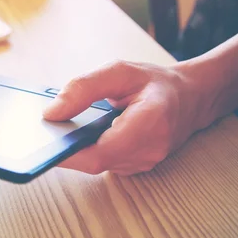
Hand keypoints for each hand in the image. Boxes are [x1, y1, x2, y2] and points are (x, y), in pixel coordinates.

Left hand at [43, 61, 209, 175]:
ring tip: (66, 129)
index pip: (102, 151)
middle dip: (69, 148)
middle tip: (48, 132)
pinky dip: (91, 150)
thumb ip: (84, 88)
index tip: (47, 145)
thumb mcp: (119, 71)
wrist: (190, 97)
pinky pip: (107, 163)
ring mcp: (145, 162)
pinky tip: (84, 134)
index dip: (70, 153)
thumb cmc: (156, 83)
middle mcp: (149, 149)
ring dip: (80, 150)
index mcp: (149, 121)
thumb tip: (52, 112)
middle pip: (96, 161)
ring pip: (99, 164)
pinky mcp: (138, 166)